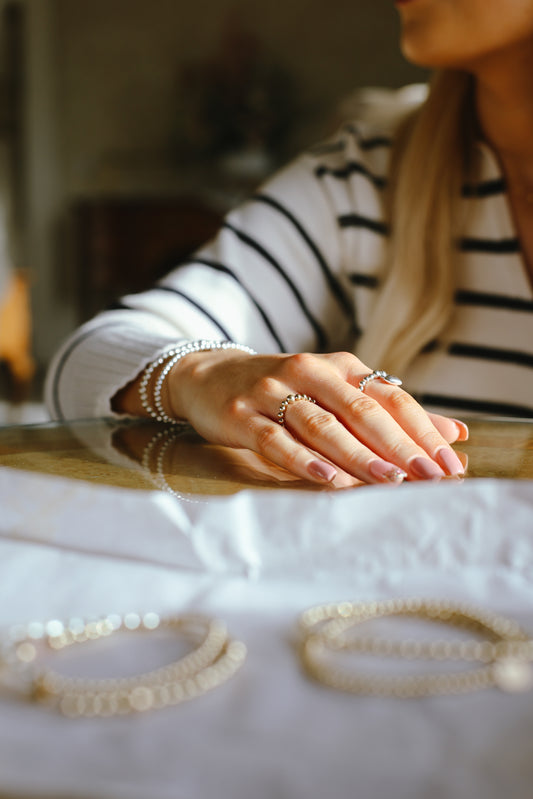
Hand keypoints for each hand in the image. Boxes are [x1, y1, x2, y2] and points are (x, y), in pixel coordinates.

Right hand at [164, 349, 466, 485]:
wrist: (212, 376)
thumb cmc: (285, 390)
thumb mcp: (336, 392)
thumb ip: (390, 412)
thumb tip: (453, 432)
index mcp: (340, 366)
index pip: (390, 396)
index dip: (422, 429)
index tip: (448, 463)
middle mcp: (309, 372)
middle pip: (361, 410)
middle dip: (398, 445)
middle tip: (428, 476)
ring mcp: (273, 392)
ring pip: (322, 425)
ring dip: (358, 455)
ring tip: (388, 480)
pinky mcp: (242, 415)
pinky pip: (276, 440)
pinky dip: (304, 460)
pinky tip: (329, 480)